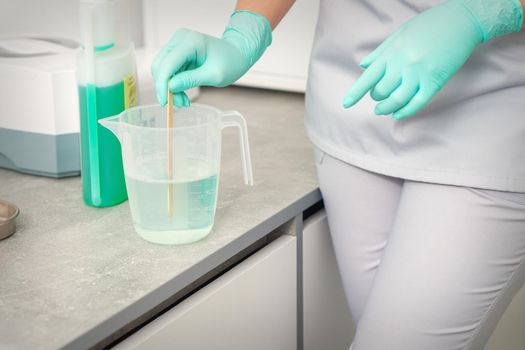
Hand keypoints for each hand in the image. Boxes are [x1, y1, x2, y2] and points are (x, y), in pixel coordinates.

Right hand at [151, 11, 271, 107]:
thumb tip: (170, 87)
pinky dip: (173, 85)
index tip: (165, 101)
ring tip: (183, 102)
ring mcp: (177, 45)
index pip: (168, 63)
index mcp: (191, 41)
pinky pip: (169, 71)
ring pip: (162, 70)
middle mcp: (180, 39)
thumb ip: (191, 80)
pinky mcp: (178, 53)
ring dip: (169, 88)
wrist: (237, 54)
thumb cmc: (231, 61)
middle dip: (165, 87)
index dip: (163, 84)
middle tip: (178, 104)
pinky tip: (182, 95)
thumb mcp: (214, 75)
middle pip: (161, 65)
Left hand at [342, 0, 522, 119]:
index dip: (356, 93)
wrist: (461, 20)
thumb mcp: (399, 34)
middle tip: (378, 98)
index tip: (346, 104)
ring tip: (383, 110)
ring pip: (396, 100)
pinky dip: (405, 111)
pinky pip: (417, 102)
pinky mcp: (435, 81)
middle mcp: (402, 64)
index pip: (368, 77)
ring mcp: (419, 73)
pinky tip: (398, 114)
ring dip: (387, 108)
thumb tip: (363, 65)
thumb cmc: (428, 26)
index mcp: (391, 52)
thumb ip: (380, 52)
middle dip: (376, 98)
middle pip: (381, 91)